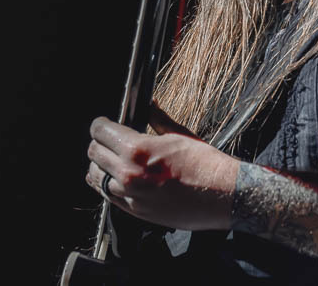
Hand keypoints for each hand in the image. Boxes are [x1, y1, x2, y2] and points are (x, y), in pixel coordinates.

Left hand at [85, 104, 239, 230]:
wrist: (224, 195)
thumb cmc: (206, 164)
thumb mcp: (180, 134)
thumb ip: (157, 119)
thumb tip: (149, 105)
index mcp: (137, 150)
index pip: (100, 132)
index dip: (100, 125)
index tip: (103, 125)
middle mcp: (128, 174)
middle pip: (94, 154)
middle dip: (100, 144)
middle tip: (110, 141)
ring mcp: (131, 196)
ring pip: (96, 178)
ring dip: (102, 167)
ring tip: (114, 161)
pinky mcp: (136, 212)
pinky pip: (110, 197)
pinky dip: (112, 186)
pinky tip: (123, 180)